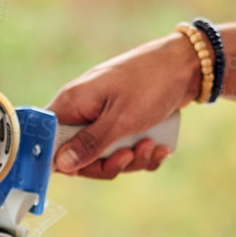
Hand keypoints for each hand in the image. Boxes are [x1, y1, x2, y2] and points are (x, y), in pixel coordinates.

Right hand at [46, 32, 200, 177]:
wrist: (186, 65)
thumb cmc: (150, 83)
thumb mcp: (121, 119)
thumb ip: (90, 143)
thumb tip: (61, 165)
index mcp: (73, 102)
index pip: (48, 138)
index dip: (60, 160)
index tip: (81, 170)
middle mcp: (84, 109)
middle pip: (80, 155)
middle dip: (108, 164)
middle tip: (129, 156)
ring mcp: (104, 116)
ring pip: (106, 156)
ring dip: (131, 159)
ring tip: (152, 146)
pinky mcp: (124, 122)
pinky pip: (125, 149)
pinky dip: (143, 154)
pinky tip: (160, 147)